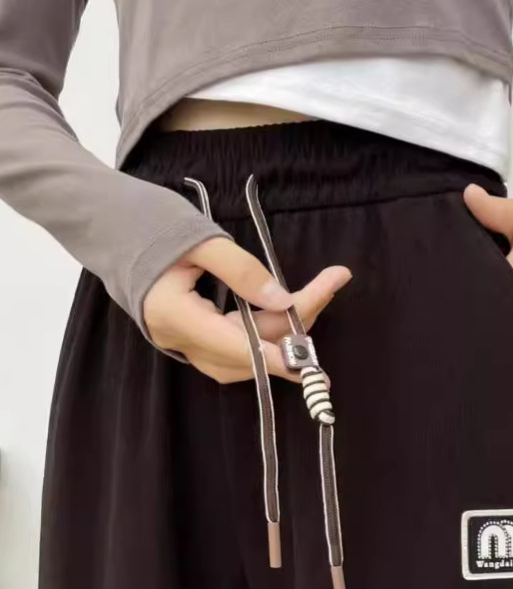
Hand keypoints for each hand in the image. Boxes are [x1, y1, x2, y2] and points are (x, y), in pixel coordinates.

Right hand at [144, 236, 351, 382]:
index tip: (310, 363)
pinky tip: (281, 310)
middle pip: (243, 354)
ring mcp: (180, 341)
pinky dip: (260, 333)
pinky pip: (231, 347)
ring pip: (239, 355)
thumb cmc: (150, 225)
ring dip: (278, 332)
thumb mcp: (201, 240)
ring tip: (312, 294)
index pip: (233, 347)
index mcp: (174, 316)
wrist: (108, 225)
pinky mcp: (188, 335)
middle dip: (289, 329)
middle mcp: (177, 339)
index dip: (274, 357)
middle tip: (328, 286)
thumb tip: (282, 301)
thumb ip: (243, 272)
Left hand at [463, 184, 512, 374]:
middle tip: (455, 350)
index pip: (487, 304)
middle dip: (478, 344)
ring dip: (502, 365)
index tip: (447, 323)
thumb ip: (494, 211)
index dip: (465, 317)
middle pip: (500, 337)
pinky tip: (511, 384)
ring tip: (476, 373)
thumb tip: (466, 195)